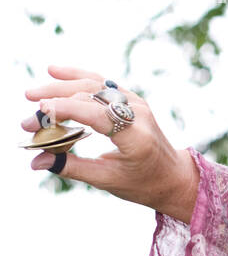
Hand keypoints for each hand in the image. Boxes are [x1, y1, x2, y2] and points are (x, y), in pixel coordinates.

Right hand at [22, 65, 198, 222]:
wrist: (172, 175)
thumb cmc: (142, 183)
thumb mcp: (107, 180)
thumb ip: (72, 168)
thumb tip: (35, 161)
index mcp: (136, 136)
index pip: (96, 114)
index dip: (64, 112)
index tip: (35, 119)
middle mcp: (139, 114)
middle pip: (91, 97)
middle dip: (55, 105)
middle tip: (27, 120)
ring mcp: (137, 104)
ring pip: (95, 85)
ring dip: (61, 87)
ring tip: (32, 95)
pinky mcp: (132, 100)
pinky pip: (102, 83)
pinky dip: (78, 77)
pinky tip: (55, 72)